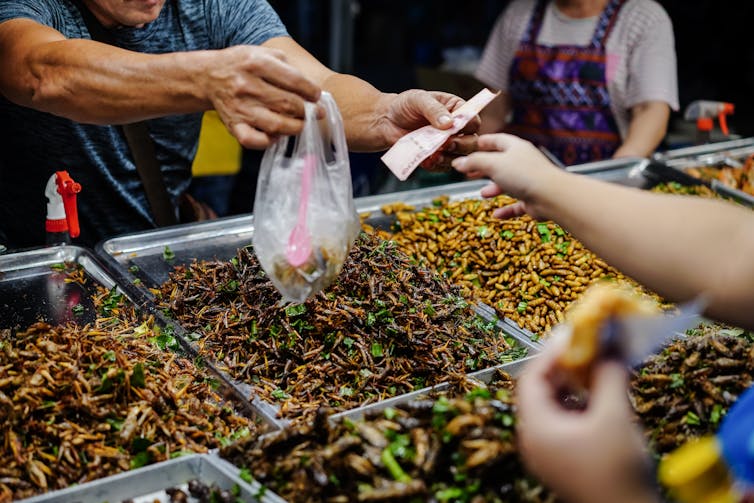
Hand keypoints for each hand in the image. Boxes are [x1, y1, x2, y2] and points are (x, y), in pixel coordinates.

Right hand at [204, 45, 321, 148]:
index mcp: (257, 63)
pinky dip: (269, 142)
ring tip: (302, 124)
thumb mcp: (264, 53)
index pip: (294, 80)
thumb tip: (312, 90)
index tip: (317, 96)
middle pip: (288, 104)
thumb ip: (288, 66)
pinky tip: (276, 136)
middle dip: (308, 111)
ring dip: (295, 128)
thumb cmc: (243, 65)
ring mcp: (240, 107)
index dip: (311, 91)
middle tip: (317, 113)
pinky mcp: (233, 125)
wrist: (209, 76)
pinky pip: (253, 140)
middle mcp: (247, 86)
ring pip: (276, 125)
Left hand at [382, 90, 481, 171]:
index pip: (473, 120)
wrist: (385, 121)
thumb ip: (434, 109)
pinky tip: (426, 161)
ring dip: (449, 158)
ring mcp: (447, 145)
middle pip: (472, 142)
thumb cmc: (404, 105)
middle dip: (462, 146)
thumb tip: (448, 123)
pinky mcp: (437, 157)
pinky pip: (444, 167)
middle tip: (446, 144)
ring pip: (460, 157)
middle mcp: (455, 128)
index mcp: (456, 109)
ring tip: (434, 155)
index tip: (454, 129)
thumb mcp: (418, 100)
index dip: (468, 126)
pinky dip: (437, 166)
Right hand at [451, 133, 563, 218]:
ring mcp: (529, 181)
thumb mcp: (492, 164)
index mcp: (515, 148)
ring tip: (483, 193)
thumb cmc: (523, 175)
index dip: (482, 143)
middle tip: (470, 172)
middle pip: (500, 163)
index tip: (469, 147)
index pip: (496, 141)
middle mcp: (523, 163)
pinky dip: (506, 209)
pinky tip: (496, 215)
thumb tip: (457, 162)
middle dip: (484, 168)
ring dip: (495, 189)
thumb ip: (474, 162)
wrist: (551, 196)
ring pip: (509, 183)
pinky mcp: (532, 199)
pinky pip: (517, 204)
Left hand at [517, 341, 658, 502]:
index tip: (574, 335)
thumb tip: (610, 342)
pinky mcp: (565, 459)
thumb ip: (608, 375)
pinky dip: (581, 403)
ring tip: (598, 366)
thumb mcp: (614, 416)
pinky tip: (602, 394)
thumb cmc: (617, 472)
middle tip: (588, 346)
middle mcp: (534, 439)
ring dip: (575, 384)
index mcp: (535, 427)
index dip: (551, 352)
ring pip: (554, 405)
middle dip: (565, 366)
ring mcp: (548, 451)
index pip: (530, 377)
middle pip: (540, 390)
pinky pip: (565, 421)